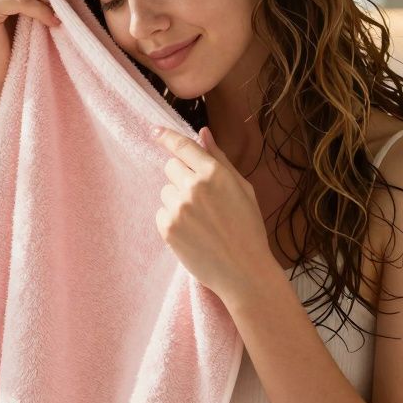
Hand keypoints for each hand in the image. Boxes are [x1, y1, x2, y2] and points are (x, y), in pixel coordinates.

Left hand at [153, 125, 278, 302]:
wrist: (244, 271)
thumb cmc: (248, 228)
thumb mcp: (242, 189)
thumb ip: (219, 159)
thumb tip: (203, 133)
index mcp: (215, 173)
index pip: (183, 146)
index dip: (166, 136)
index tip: (154, 131)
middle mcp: (194, 187)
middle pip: (170, 167)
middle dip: (181, 176)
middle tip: (200, 197)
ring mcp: (178, 208)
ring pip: (165, 191)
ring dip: (177, 199)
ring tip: (200, 220)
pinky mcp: (167, 228)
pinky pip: (161, 212)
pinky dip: (172, 219)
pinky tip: (192, 232)